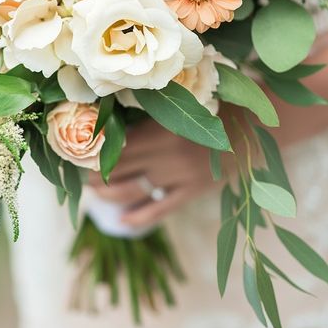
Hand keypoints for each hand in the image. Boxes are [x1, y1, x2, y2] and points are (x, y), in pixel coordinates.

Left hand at [88, 118, 213, 227]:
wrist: (247, 128)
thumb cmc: (210, 108)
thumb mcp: (178, 106)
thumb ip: (148, 117)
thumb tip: (113, 125)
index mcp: (159, 129)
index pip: (116, 147)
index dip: (95, 154)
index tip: (79, 157)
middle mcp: (165, 154)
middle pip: (119, 169)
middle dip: (96, 176)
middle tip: (80, 179)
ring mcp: (178, 176)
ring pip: (133, 190)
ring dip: (109, 195)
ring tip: (95, 195)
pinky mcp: (191, 191)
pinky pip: (159, 209)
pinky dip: (139, 217)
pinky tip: (123, 221)